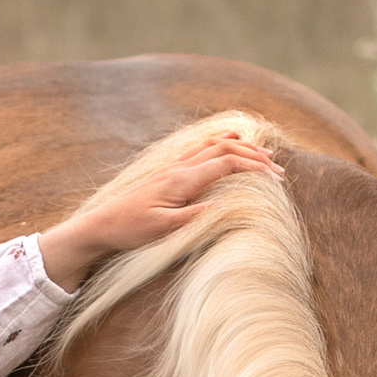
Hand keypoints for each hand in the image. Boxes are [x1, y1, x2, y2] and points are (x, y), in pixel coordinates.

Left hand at [37, 126, 279, 289]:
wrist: (100, 226)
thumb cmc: (131, 231)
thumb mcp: (165, 229)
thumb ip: (197, 217)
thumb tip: (229, 208)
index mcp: (182, 179)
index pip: (226, 163)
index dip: (254, 167)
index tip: (276, 178)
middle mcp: (178, 168)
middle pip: (223, 149)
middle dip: (253, 155)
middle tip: (276, 168)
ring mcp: (171, 168)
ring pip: (210, 146)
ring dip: (238, 146)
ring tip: (259, 152)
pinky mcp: (165, 174)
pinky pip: (198, 151)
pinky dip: (218, 145)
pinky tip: (224, 146)